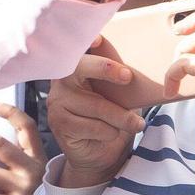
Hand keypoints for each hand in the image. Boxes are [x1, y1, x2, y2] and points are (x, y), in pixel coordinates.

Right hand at [47, 44, 143, 190]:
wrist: (100, 154)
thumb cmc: (111, 120)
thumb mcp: (120, 96)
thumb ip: (120, 80)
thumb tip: (137, 69)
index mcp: (75, 69)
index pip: (80, 51)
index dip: (87, 43)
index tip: (98, 39)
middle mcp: (61, 82)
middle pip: (81, 67)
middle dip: (105, 68)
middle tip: (128, 76)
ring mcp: (57, 103)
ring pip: (98, 105)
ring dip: (123, 118)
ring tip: (134, 124)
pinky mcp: (59, 124)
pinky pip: (95, 126)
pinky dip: (111, 132)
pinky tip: (109, 134)